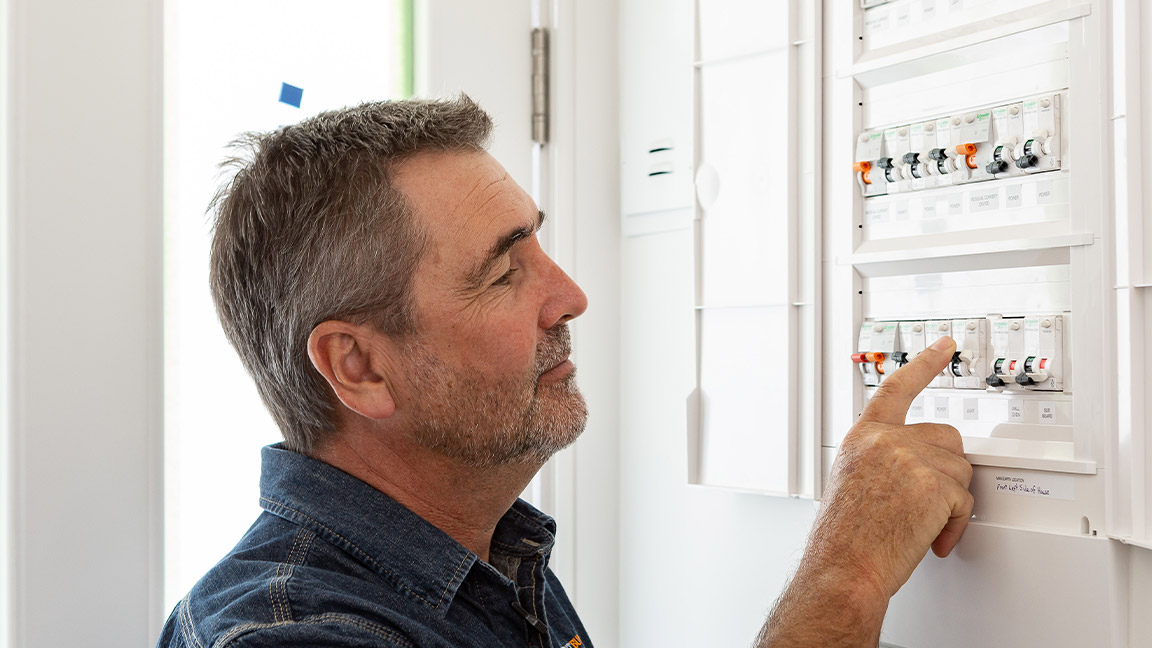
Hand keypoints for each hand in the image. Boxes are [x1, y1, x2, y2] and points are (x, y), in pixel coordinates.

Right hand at [756, 336, 972, 646]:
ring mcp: (910, 459)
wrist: (841, 568)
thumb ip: (880, 459)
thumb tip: (914, 466)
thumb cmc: (842, 539)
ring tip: (920, 525)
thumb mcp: (849, 482)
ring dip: (949, 502)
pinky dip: (954, 526)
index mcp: (863, 437)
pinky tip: (931, 539)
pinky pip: (965, 502)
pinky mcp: (934, 484)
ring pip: (960, 471)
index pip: (897, 387)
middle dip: (947, 470)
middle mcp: (885, 440)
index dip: (924, 364)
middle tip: (930, 501)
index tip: (944, 345)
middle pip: (947, 437)